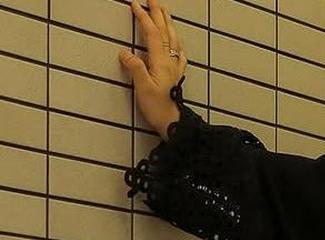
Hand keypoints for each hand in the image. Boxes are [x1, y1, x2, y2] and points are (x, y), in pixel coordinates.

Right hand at [118, 0, 187, 139]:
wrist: (173, 122)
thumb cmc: (157, 107)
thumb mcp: (142, 87)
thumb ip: (135, 68)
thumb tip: (125, 52)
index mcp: (161, 62)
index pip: (153, 34)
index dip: (144, 18)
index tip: (136, 5)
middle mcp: (170, 61)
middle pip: (166, 32)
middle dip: (159, 14)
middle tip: (153, 0)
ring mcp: (174, 67)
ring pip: (173, 39)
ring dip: (168, 23)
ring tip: (164, 11)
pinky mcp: (175, 74)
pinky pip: (177, 51)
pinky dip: (175, 40)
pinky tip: (175, 40)